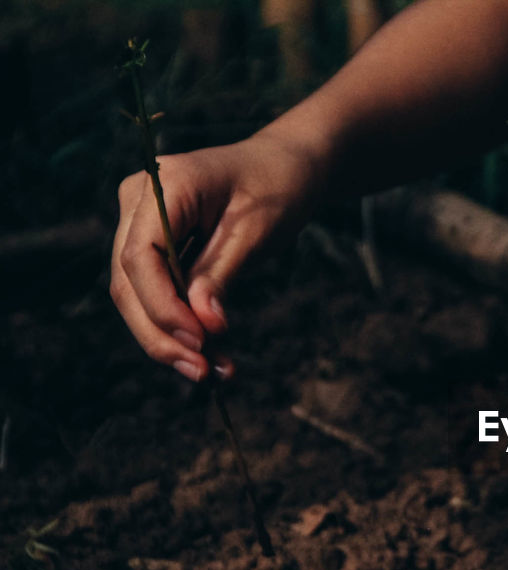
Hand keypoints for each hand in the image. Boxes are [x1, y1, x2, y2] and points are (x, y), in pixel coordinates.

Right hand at [110, 131, 323, 380]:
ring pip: (136, 294)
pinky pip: (156, 291)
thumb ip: (221, 274)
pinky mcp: (154, 245)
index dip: (163, 306)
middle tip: (203, 372)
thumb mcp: (256, 232)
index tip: (200, 341)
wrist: (286, 167)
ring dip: (170, 339)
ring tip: (213, 372)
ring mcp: (140, 222)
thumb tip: (202, 325)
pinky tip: (212, 357)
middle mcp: (139, 202)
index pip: (140, 256)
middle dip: (162, 334)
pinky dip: (181, 326)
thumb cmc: (277, 189)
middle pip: (129, 281)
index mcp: (164, 184)